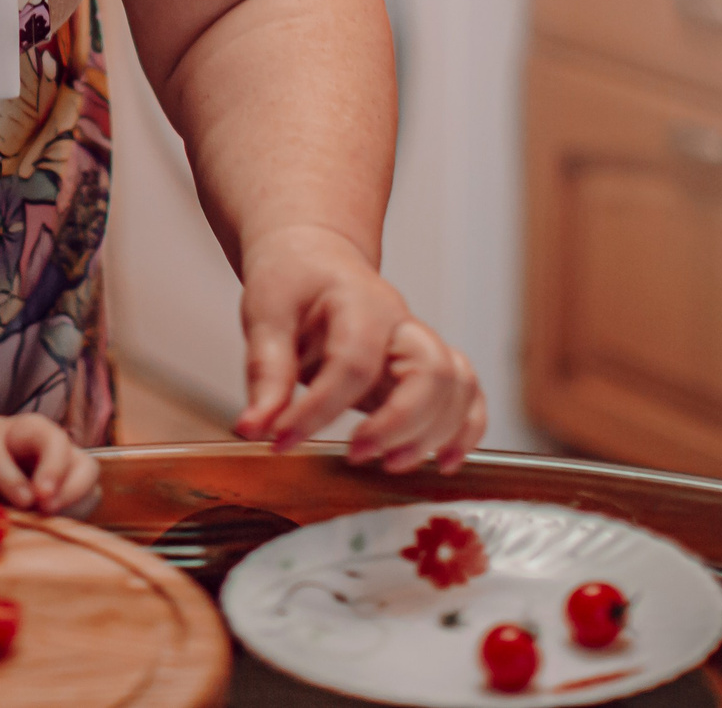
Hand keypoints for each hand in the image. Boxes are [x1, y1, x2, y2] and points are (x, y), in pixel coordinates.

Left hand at [0, 413, 100, 516]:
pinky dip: (68, 523)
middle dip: (71, 491)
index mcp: (35, 431)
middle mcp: (56, 454)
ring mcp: (62, 479)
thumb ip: (0, 469)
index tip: (39, 496)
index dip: (52, 469)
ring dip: (72, 510)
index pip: (54, 444)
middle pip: (85, 467)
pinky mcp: (60, 503)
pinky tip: (43, 529)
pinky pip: (79, 513)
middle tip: (46, 512)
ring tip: (44, 524)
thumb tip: (30, 502)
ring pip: (89, 492)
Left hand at [233, 225, 484, 469]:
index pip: (353, 362)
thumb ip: (265, 371)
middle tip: (353, 455)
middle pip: (430, 372)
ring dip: (433, 434)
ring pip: (457, 387)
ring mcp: (419, 346)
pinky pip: (468, 396)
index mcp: (360, 302)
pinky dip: (466, 431)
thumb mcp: (265, 313)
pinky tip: (444, 463)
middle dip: (398, 424)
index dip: (319, 410)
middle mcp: (402, 324)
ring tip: (388, 465)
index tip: (281, 440)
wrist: (315, 256)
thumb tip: (253, 428)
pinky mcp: (426, 370)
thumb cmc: (292, 280)